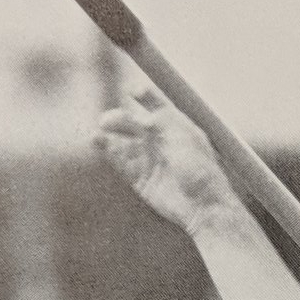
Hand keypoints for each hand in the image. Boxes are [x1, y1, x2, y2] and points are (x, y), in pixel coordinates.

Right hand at [94, 87, 234, 234]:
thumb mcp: (185, 138)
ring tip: (101, 126)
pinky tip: (97, 140)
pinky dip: (108, 150)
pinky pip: (120, 161)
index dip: (144, 96)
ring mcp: (149, 159)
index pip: (156, 105)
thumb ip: (164, 123)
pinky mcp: (140, 178)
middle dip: (121, 118)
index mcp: (176, 126)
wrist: (203, 207)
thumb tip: (143, 119)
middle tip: (110, 119)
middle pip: (134, 122)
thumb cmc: (200, 170)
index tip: (134, 92)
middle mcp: (160, 140)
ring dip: (110, 132)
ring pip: (123, 141)